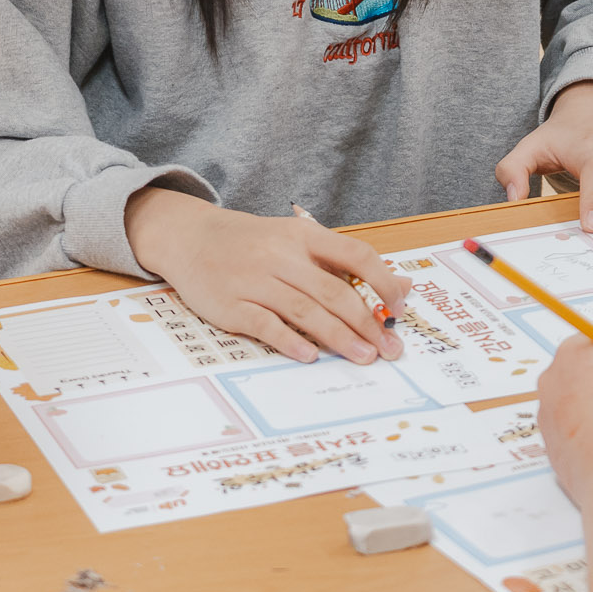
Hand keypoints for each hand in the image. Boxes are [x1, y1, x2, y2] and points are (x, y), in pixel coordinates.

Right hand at [123, 188, 407, 364]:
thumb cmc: (252, 243)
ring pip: (304, 310)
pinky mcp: (231, 304)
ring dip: (338, 337)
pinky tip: (310, 356)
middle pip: (332, 291)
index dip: (382, 281)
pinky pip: (264, 324)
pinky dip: (289, 340)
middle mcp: (280, 254)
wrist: (190, 237)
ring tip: (363, 357)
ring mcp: (254, 279)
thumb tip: (402, 285)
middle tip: (389, 349)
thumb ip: (344, 262)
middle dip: (365, 323)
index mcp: (302, 234)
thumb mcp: (297, 240)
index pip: (354, 254)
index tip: (400, 307)